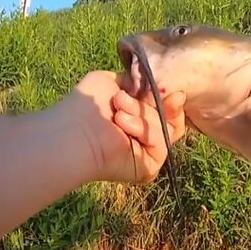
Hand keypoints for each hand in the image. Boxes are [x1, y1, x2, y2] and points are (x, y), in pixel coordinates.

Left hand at [57, 70, 185, 183]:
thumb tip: (153, 83)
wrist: (77, 129)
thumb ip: (135, 81)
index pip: (167, 109)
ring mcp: (147, 153)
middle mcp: (144, 136)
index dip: (171, 99)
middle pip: (173, 120)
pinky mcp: (149, 167)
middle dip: (162, 105)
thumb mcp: (112, 81)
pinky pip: (161, 145)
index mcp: (137, 117)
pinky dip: (145, 132)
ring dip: (143, 115)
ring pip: (166, 130)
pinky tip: (122, 125)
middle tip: (147, 97)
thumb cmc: (88, 104)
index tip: (167, 89)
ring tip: (118, 113)